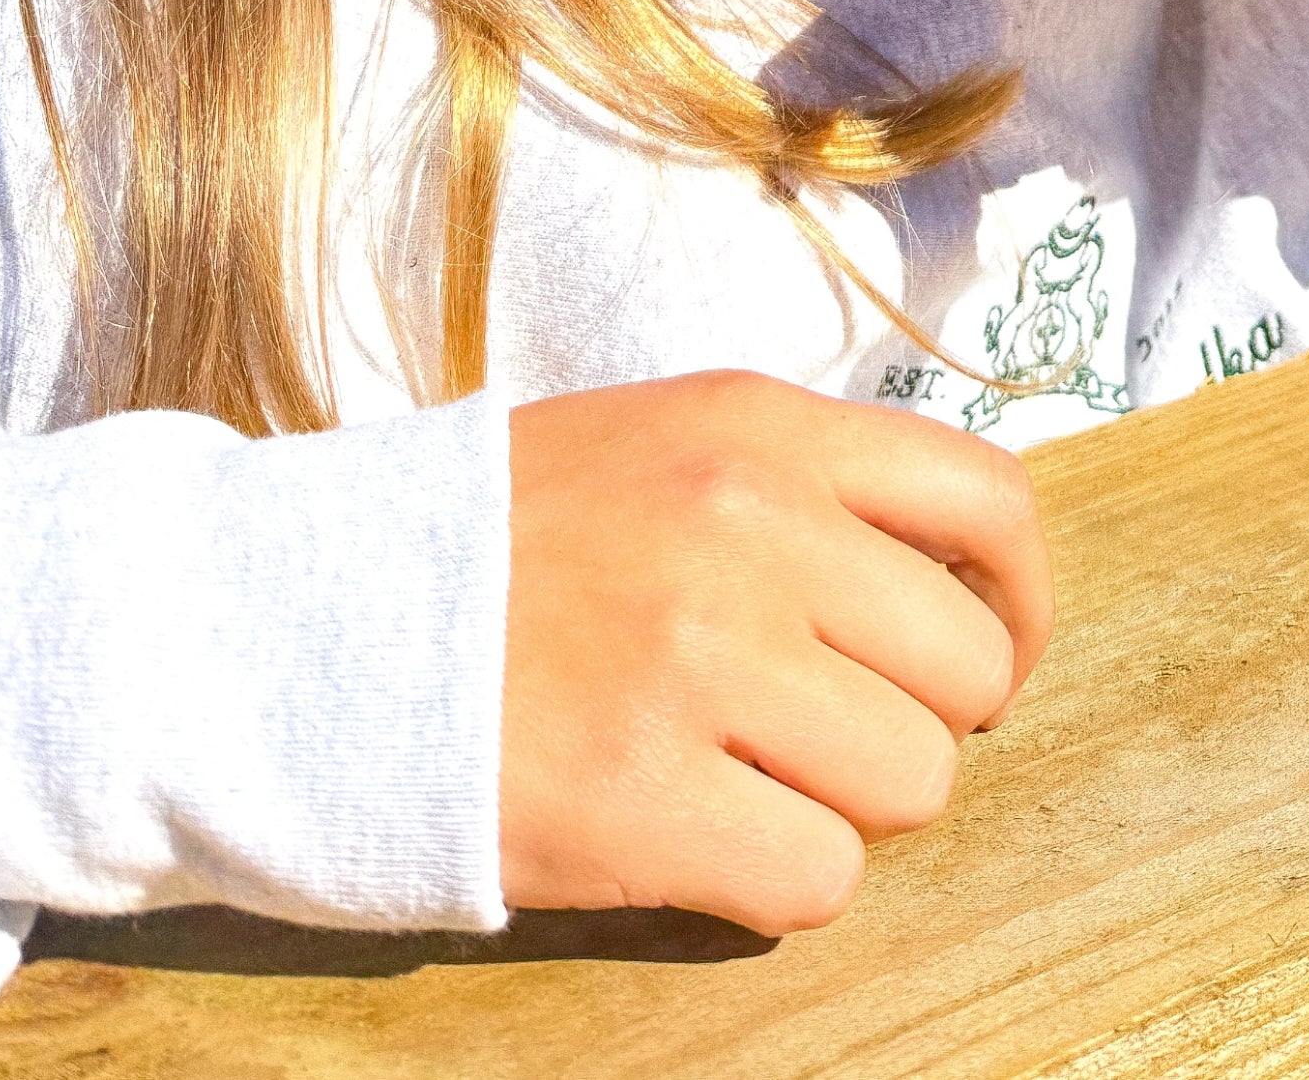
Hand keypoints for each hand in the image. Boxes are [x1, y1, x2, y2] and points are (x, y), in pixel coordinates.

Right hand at [500, 372, 1051, 934]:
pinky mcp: (643, 798)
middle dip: (920, 720)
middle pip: (967, 667)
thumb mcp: (658, 446)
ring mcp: (700, 661)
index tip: (988, 653)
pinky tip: (695, 836)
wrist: (291, 622)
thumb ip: (801, 491)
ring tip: (742, 778)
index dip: (1017, 598)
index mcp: (758, 429)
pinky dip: (776, 879)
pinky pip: (819, 878)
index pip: (989, 497)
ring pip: (910, 782)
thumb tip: (951, 578)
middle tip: (829, 733)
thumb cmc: (488, 545)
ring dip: (844, 804)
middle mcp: (750, 528)